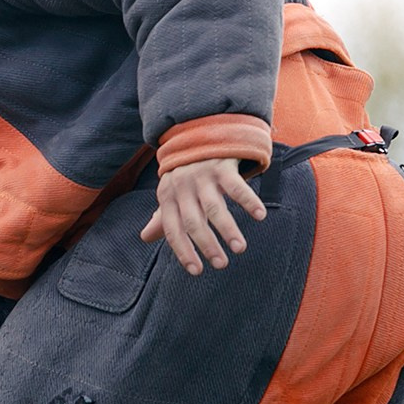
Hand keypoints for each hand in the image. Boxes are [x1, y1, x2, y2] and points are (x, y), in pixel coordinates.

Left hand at [139, 157, 266, 275]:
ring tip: (239, 249)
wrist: (198, 132)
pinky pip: (236, 186)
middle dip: (207, 245)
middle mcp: (183, 187)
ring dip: (228, 230)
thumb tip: (144, 237)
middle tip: (221, 265)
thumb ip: (162, 216)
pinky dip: (248, 201)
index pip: (173, 229)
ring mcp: (202, 176)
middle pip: (193, 222)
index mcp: (168, 196)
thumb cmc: (185, 171)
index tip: (196, 271)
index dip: (183, 251)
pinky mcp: (221, 165)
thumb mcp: (170, 191)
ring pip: (215, 208)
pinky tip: (259, 216)